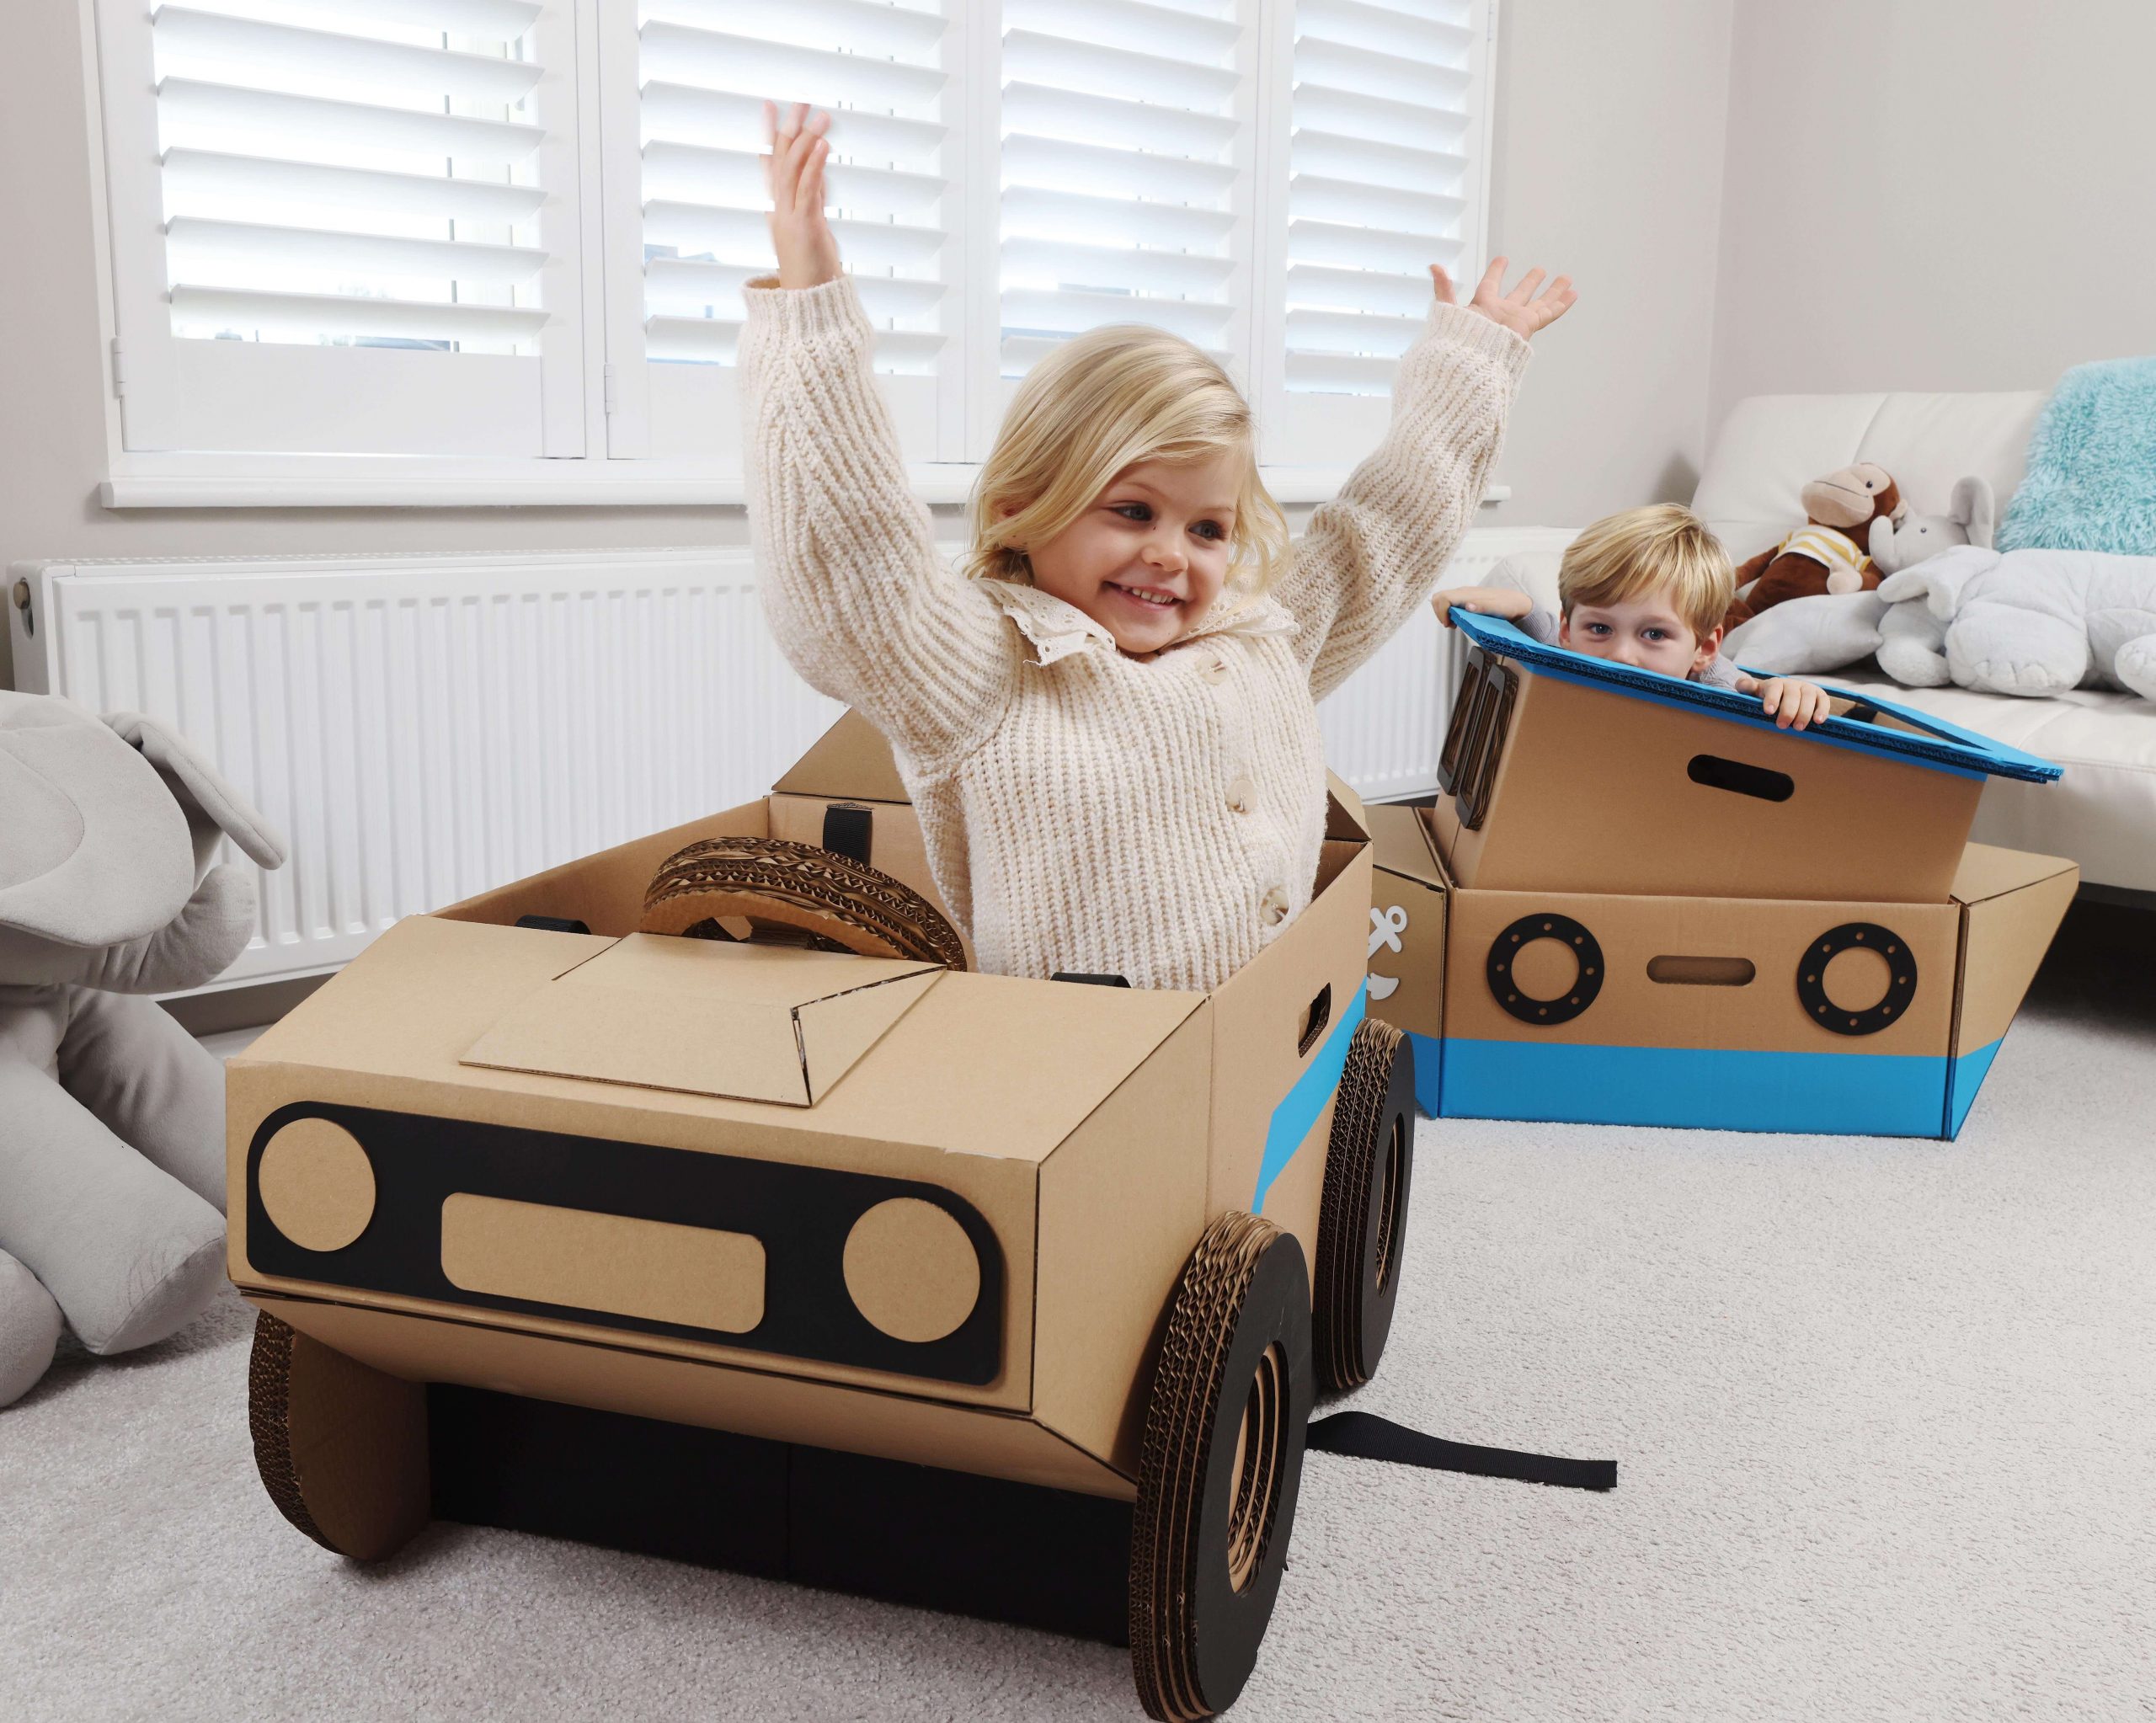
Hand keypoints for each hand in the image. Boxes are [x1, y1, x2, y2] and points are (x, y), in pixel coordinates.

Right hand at [763, 101, 841, 288]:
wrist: (807, 305)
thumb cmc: (811, 272)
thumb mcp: (812, 227)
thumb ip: (813, 199)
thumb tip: (819, 174)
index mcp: (779, 210)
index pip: (772, 164)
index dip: (771, 134)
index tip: (770, 107)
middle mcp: (780, 209)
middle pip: (781, 160)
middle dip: (789, 128)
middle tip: (798, 101)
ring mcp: (789, 217)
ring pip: (793, 169)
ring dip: (807, 139)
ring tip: (819, 115)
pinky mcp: (805, 226)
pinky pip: (808, 189)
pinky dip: (815, 164)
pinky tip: (823, 144)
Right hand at [1432, 585, 1533, 626]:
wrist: (1516, 601)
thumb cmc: (1507, 605)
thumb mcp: (1497, 608)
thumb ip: (1482, 607)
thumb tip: (1468, 606)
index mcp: (1468, 594)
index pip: (1443, 598)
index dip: (1441, 612)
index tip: (1449, 624)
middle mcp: (1464, 592)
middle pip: (1438, 597)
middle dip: (1438, 612)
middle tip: (1449, 624)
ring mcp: (1464, 595)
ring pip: (1443, 600)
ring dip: (1442, 613)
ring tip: (1453, 624)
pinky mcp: (1466, 598)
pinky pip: (1450, 603)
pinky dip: (1448, 613)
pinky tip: (1458, 620)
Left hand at [1433, 257, 1576, 340]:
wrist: (1468, 361)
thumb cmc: (1455, 339)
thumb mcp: (1447, 308)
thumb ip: (1443, 287)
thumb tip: (1433, 265)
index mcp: (1482, 307)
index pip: (1491, 284)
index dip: (1496, 271)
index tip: (1503, 259)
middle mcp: (1502, 313)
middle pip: (1520, 294)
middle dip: (1530, 282)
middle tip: (1540, 270)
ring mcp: (1517, 320)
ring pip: (1539, 302)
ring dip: (1552, 291)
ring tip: (1566, 278)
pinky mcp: (1528, 326)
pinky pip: (1548, 313)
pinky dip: (1561, 304)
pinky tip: (1573, 294)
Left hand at [1737, 673, 1834, 729]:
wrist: (1783, 693)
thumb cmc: (1767, 697)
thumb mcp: (1755, 693)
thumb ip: (1747, 688)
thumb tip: (1742, 684)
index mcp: (1775, 684)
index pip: (1774, 688)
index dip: (1772, 699)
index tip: (1768, 712)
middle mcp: (1792, 684)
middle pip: (1792, 694)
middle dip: (1788, 710)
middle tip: (1782, 725)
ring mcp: (1807, 688)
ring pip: (1808, 697)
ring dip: (1805, 712)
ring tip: (1798, 727)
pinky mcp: (1819, 695)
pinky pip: (1823, 700)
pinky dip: (1822, 710)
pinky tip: (1819, 721)